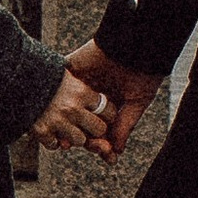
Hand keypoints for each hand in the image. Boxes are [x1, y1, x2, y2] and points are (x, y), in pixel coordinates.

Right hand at [33, 67, 116, 155]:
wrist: (16, 79)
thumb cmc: (44, 75)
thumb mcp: (67, 74)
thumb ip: (83, 86)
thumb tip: (97, 97)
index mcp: (82, 92)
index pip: (108, 110)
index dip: (106, 114)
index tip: (102, 115)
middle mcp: (73, 108)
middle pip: (99, 129)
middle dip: (94, 129)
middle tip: (86, 126)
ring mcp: (58, 122)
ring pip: (80, 141)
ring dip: (74, 137)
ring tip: (66, 128)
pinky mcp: (42, 131)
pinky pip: (55, 145)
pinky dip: (53, 141)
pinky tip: (50, 131)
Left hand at [64, 39, 159, 159]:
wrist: (136, 42)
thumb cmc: (143, 72)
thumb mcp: (137, 102)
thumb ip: (123, 126)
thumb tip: (115, 152)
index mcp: (110, 104)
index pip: (101, 130)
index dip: (103, 144)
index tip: (108, 155)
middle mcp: (93, 96)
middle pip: (82, 125)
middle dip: (86, 140)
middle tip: (93, 146)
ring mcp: (80, 84)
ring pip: (67, 111)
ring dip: (65, 128)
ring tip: (69, 142)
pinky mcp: (71, 70)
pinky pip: (57, 86)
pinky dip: (54, 102)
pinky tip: (57, 120)